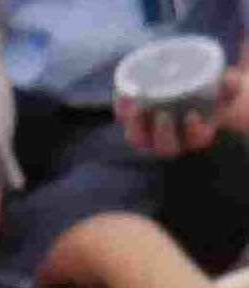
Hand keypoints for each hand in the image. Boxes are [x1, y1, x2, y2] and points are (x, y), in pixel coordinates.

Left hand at [114, 68, 238, 157]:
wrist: (188, 88)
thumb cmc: (209, 93)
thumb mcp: (223, 89)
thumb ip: (228, 86)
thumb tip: (227, 79)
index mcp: (197, 134)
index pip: (197, 139)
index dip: (194, 131)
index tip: (192, 115)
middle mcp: (173, 141)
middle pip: (165, 146)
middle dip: (163, 133)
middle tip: (163, 114)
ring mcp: (151, 135)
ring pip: (139, 139)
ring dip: (135, 126)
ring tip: (136, 107)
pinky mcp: (134, 123)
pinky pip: (123, 121)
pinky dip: (121, 110)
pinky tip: (122, 95)